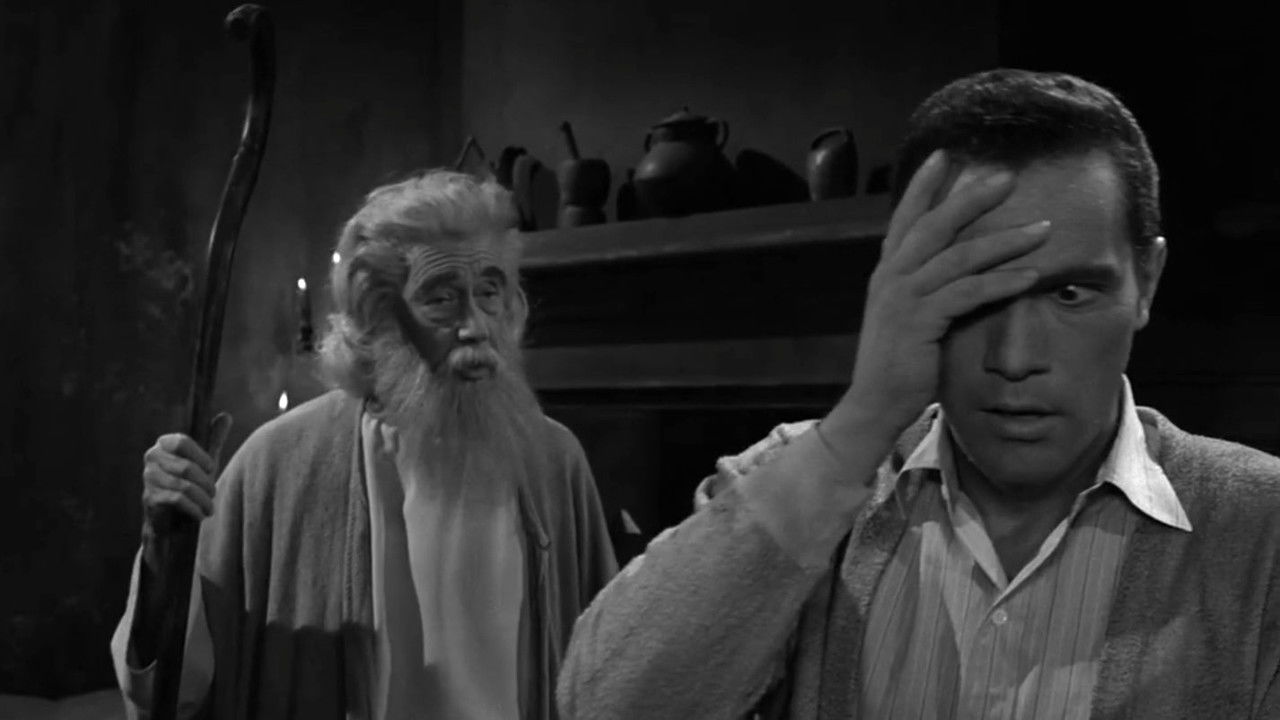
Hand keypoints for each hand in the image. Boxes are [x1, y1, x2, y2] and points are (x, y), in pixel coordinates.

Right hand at [140, 412, 232, 533]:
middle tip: (212, 493)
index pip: (182, 442)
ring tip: (209, 507)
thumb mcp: (205, 461)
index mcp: (164, 444)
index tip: (211, 469)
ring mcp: (148, 478)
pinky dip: (195, 509)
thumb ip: (214, 439)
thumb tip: (226, 415)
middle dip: (206, 484)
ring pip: (184, 486)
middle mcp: (151, 458)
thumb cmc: (191, 486)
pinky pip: (178, 500)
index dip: (201, 457)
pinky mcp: (150, 498)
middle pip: (186, 467)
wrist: (173, 521)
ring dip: (203, 499)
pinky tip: (201, 514)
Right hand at [834, 150, 1050, 441]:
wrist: (873, 404)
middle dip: (971, 197)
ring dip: (1004, 239)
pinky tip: (1031, 275)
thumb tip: (956, 270)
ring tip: (1043, 228)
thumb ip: (926, 289)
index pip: (906, 218)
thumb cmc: (898, 364)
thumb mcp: (909, 317)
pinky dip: (1001, 282)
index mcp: (888, 273)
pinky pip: (967, 293)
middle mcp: (891, 278)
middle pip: (935, 224)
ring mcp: (903, 298)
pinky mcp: (920, 322)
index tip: (946, 155)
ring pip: (958, 255)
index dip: (925, 186)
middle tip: (1007, 176)